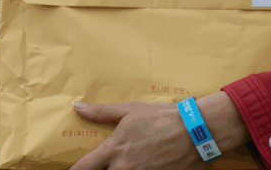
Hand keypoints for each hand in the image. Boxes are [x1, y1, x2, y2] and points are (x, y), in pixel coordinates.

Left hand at [70, 101, 205, 169]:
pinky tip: (142, 167)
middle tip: (100, 166)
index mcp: (114, 150)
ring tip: (121, 165)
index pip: (85, 167)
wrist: (193, 132)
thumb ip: (100, 112)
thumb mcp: (127, 110)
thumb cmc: (158, 117)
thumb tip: (76, 106)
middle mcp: (125, 168)